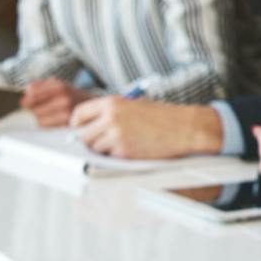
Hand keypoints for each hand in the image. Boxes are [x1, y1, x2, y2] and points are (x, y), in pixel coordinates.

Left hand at [21, 78, 89, 127]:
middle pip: (34, 109)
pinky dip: (46, 125)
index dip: (26, 100)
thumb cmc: (72, 95)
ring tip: (47, 115)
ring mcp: (66, 114)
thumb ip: (41, 85)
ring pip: (39, 120)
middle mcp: (64, 100)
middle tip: (38, 109)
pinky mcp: (67, 126)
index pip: (33, 94)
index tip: (24, 102)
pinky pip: (47, 127)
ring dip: (39, 118)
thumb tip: (27, 89)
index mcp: (60, 87)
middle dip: (33, 109)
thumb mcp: (59, 84)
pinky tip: (52, 121)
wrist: (94, 107)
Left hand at [70, 96, 219, 159]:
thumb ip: (111, 113)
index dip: (76, 124)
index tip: (78, 130)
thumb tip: (90, 126)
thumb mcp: (134, 106)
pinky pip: (110, 157)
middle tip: (98, 143)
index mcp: (111, 103)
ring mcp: (116, 136)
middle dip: (89, 141)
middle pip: (83, 135)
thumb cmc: (162, 116)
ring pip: (95, 148)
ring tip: (121, 144)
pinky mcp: (124, 151)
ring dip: (103, 150)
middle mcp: (110, 118)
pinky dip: (116, 156)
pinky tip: (132, 149)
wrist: (184, 128)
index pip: (79, 113)